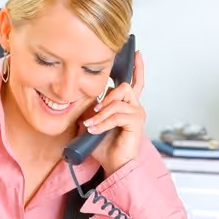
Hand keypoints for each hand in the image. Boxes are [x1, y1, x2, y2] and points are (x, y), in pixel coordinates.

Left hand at [82, 50, 145, 175]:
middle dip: (107, 97)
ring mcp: (137, 114)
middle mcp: (135, 107)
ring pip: (118, 101)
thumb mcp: (92, 123)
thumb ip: (91, 109)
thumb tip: (82, 100)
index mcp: (126, 106)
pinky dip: (103, 122)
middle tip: (95, 110)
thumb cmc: (105, 147)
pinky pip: (117, 115)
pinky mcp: (136, 122)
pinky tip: (96, 130)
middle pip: (125, 86)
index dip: (136, 67)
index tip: (136, 53)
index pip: (135, 82)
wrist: (112, 165)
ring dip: (102, 113)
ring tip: (92, 125)